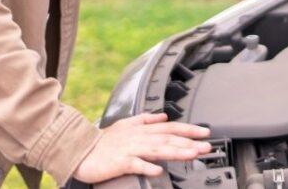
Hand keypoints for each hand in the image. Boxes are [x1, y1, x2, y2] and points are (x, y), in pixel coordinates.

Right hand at [73, 112, 210, 182]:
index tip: (205, 133)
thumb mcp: (126, 124)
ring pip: (157, 149)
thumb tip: (163, 115)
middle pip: (169, 138)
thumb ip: (146, 119)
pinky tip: (158, 170)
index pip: (171, 127)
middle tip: (207, 146)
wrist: (80, 150)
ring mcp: (131, 149)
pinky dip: (147, 167)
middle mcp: (139, 137)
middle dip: (190, 142)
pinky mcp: (120, 162)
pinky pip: (136, 165)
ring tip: (192, 154)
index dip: (189, 129)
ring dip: (176, 151)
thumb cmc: (104, 141)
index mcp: (142, 129)